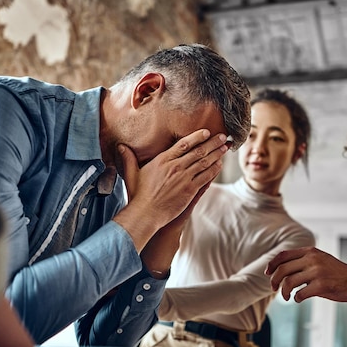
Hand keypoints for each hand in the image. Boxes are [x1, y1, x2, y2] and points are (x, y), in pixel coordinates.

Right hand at [113, 129, 226, 252]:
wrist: (146, 214)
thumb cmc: (138, 195)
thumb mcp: (131, 174)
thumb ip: (128, 159)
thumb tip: (120, 146)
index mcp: (162, 160)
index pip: (183, 144)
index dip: (197, 136)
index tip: (206, 132)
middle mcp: (175, 166)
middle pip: (198, 151)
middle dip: (212, 143)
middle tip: (223, 136)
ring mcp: (184, 178)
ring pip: (204, 162)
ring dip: (216, 154)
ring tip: (225, 147)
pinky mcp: (190, 190)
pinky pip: (205, 177)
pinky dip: (214, 169)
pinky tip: (220, 165)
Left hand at [265, 246, 346, 315]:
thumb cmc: (339, 274)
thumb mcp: (322, 260)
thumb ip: (305, 262)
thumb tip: (283, 272)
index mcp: (311, 251)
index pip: (284, 255)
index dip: (272, 264)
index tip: (267, 273)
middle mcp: (312, 259)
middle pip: (283, 269)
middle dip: (274, 280)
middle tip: (274, 289)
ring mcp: (317, 272)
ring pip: (288, 282)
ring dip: (283, 292)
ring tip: (286, 297)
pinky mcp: (321, 286)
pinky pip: (300, 294)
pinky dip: (296, 298)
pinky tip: (299, 299)